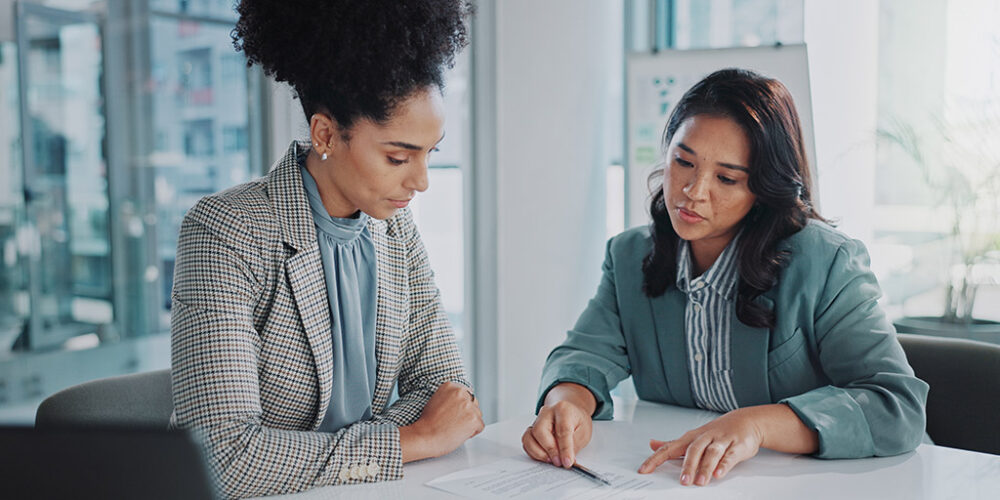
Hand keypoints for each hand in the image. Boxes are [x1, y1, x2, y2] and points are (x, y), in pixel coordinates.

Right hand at [400, 382, 483, 461]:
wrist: (424, 437)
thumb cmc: (427, 424)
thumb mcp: (435, 400)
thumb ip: (450, 398)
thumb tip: (460, 402)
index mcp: (451, 386)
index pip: (467, 395)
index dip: (461, 407)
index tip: (455, 413)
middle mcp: (461, 393)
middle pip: (474, 404)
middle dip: (468, 414)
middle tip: (454, 422)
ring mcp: (468, 406)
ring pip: (478, 415)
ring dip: (470, 423)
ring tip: (454, 428)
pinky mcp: (474, 419)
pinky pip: (480, 427)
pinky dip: (472, 433)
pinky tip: (459, 433)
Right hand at [521, 383, 595, 467]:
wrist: (570, 413)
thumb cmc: (577, 422)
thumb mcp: (584, 432)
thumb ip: (574, 446)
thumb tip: (566, 460)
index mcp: (563, 409)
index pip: (562, 430)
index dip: (565, 448)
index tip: (567, 462)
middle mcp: (546, 412)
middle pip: (540, 431)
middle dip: (549, 450)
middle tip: (558, 462)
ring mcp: (536, 421)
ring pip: (529, 437)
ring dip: (539, 453)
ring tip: (551, 460)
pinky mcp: (531, 430)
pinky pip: (526, 442)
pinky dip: (533, 452)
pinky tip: (544, 456)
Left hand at [638, 408, 762, 485]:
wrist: (745, 420)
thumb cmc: (716, 431)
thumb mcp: (692, 436)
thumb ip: (672, 444)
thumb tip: (652, 444)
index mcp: (690, 438)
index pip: (669, 448)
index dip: (656, 459)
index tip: (644, 470)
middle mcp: (704, 437)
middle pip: (693, 450)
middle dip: (687, 466)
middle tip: (682, 482)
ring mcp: (721, 440)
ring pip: (711, 453)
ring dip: (705, 467)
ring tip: (700, 481)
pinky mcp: (737, 446)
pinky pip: (730, 455)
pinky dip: (724, 464)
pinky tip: (719, 473)